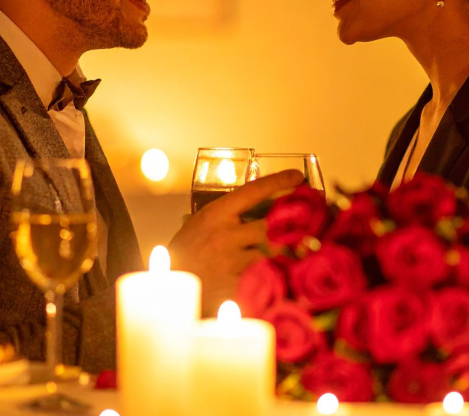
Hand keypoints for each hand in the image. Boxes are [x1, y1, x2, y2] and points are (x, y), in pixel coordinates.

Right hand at [168, 169, 302, 315]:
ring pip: (271, 253)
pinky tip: (273, 280)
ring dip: (278, 255)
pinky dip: (270, 278)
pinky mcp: (236, 287)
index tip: (298, 176)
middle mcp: (225, 235)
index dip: (279, 181)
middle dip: (287, 227)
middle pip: (271, 225)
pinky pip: (263, 278)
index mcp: (215, 214)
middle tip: (304, 226)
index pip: (253, 191)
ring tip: (288, 256)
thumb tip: (257, 205)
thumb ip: (225, 216)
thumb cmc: (183, 254)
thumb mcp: (198, 225)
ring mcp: (231, 262)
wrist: (165, 290)